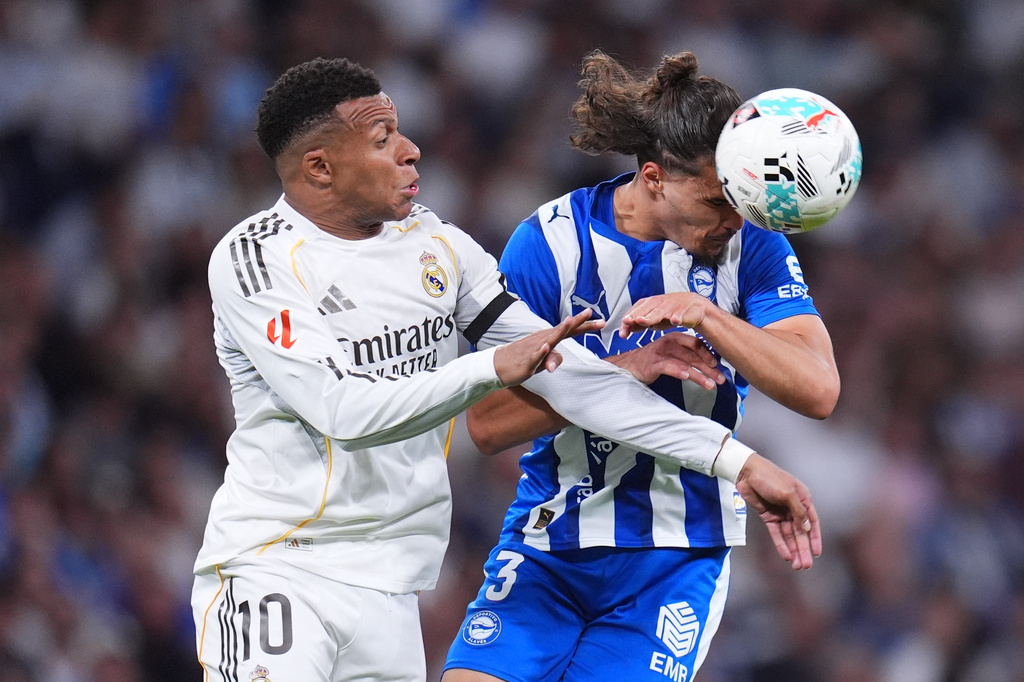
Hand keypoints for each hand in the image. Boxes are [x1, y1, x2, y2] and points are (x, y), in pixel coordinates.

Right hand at [493, 309, 603, 385]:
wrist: (498, 365)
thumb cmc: (522, 361)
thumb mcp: (542, 362)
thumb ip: (553, 360)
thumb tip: (555, 364)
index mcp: (549, 338)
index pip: (570, 330)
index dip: (585, 325)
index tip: (602, 322)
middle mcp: (543, 339)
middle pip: (563, 330)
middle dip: (576, 322)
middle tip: (591, 313)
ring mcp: (535, 348)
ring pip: (550, 338)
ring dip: (560, 330)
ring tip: (570, 322)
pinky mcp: (527, 360)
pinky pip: (535, 355)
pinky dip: (541, 351)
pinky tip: (546, 346)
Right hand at [607, 332, 724, 389]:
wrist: (628, 366)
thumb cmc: (652, 361)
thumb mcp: (670, 355)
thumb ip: (686, 357)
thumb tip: (708, 366)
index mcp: (674, 338)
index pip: (696, 344)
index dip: (709, 354)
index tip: (719, 366)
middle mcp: (668, 343)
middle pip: (693, 355)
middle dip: (709, 369)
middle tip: (722, 379)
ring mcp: (660, 353)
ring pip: (684, 363)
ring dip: (699, 375)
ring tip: (710, 385)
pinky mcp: (652, 364)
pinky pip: (668, 367)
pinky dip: (678, 371)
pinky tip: (687, 377)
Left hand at [619, 293, 708, 336]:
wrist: (694, 307)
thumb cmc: (671, 312)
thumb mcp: (653, 320)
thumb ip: (638, 325)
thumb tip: (623, 331)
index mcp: (650, 304)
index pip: (636, 310)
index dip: (628, 319)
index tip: (622, 331)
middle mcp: (659, 303)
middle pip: (646, 308)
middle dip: (636, 315)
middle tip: (627, 321)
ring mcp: (672, 306)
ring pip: (660, 311)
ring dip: (651, 316)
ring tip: (643, 321)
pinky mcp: (685, 311)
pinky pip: (681, 314)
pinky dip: (677, 317)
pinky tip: (675, 320)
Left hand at [735, 453, 821, 569]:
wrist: (746, 472)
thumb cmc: (770, 477)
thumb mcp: (788, 493)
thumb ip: (798, 511)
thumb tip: (807, 528)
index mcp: (803, 499)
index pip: (812, 522)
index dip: (814, 538)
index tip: (816, 553)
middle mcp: (793, 508)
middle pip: (800, 532)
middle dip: (803, 549)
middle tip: (805, 566)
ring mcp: (780, 513)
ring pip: (789, 535)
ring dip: (793, 549)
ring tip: (797, 566)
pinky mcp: (768, 516)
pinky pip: (776, 533)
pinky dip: (781, 544)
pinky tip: (785, 555)